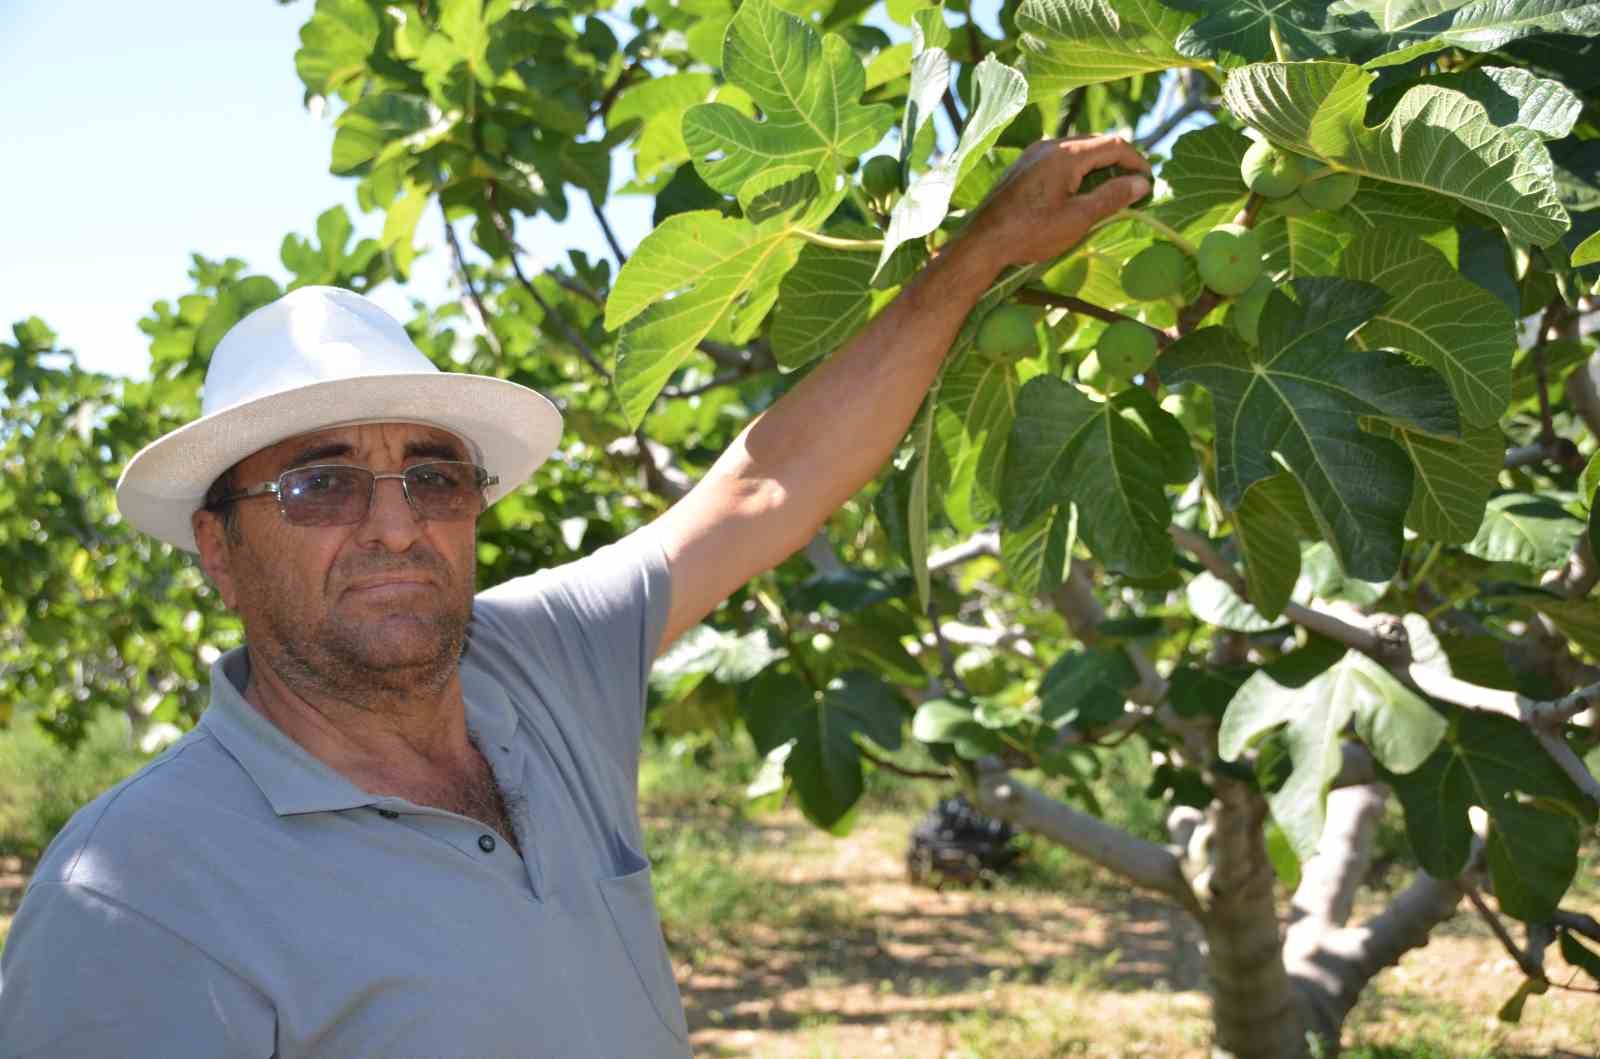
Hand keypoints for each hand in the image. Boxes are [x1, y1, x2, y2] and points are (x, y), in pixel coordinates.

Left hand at [959, 134, 1151, 268]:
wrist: (982, 243)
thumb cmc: (1030, 233)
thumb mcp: (1078, 219)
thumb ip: (1112, 197)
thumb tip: (1142, 184)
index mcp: (1065, 154)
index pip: (1114, 145)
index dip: (1137, 161)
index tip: (1149, 182)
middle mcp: (1049, 146)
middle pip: (1096, 144)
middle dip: (1119, 163)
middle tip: (1134, 188)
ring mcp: (1033, 154)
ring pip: (1077, 151)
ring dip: (1098, 168)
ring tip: (1110, 193)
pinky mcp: (1024, 166)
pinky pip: (1059, 160)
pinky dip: (1078, 172)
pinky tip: (1080, 194)